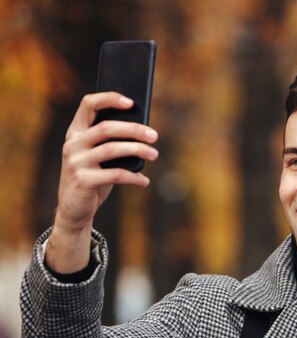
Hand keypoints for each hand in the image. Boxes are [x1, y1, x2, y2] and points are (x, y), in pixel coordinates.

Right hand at [46, 92, 158, 272]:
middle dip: (134, 130)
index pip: (88, 105)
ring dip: (138, 150)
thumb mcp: (99, 157)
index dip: (109, 99)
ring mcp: (75, 162)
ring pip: (112, 149)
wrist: (74, 209)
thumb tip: (145, 131)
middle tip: (154, 135)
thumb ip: (112, 142)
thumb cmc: (93, 177)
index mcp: (75, 132)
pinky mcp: (83, 181)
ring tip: (154, 154)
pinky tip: (144, 180)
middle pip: (106, 128)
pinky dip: (134, 177)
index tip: (131, 102)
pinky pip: (115, 174)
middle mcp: (72, 144)